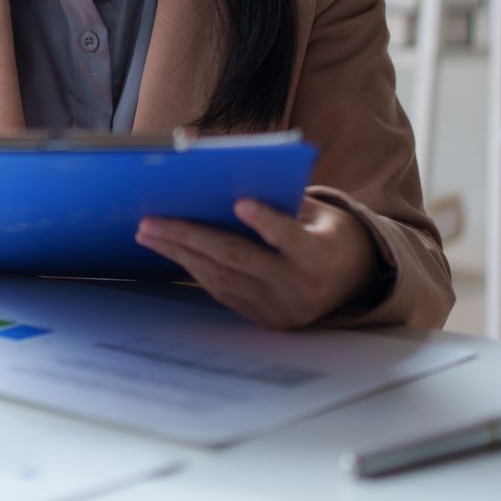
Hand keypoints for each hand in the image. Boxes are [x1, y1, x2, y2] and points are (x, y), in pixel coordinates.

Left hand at [134, 196, 379, 330]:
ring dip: (179, 254)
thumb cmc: (326, 233)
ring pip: (222, 277)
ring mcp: (281, 308)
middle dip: (190, 237)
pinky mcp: (264, 320)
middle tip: (152, 221)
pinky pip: (222, 292)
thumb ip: (283, 202)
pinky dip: (194, 269)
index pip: (291, 237)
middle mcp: (301, 286)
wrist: (352, 282)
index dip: (266, 221)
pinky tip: (171, 251)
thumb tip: (228, 181)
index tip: (240, 203)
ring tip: (148, 234)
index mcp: (320, 255)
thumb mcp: (319, 214)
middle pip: (239, 258)